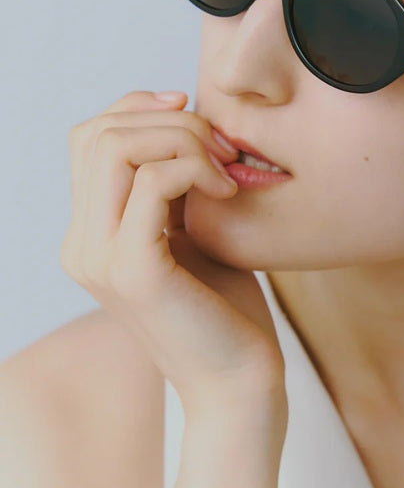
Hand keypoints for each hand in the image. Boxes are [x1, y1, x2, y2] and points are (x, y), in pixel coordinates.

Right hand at [59, 90, 286, 419]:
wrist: (239, 380)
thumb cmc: (224, 304)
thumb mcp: (191, 228)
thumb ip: (172, 182)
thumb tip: (179, 118)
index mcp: (90, 233)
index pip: (89, 137)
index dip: (137, 107)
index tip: (193, 113)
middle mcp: (81, 244)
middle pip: (98, 133)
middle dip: (170, 122)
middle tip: (223, 149)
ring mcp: (99, 258)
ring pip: (117, 147)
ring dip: (184, 141)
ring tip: (226, 170)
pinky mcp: (133, 271)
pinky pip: (151, 182)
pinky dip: (194, 169)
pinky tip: (227, 192)